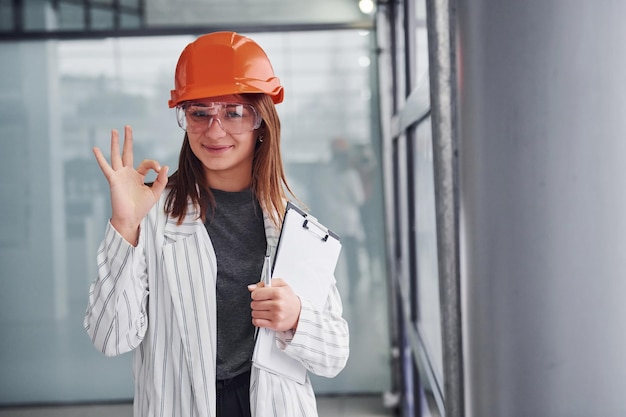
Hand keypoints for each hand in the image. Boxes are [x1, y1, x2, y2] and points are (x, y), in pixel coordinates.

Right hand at [93, 125, 168, 244]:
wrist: (130, 218)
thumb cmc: (141, 207)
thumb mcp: (155, 193)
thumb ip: (161, 180)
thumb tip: (164, 166)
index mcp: (138, 176)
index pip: (146, 163)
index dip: (154, 164)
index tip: (159, 169)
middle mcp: (128, 173)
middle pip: (127, 152)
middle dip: (128, 140)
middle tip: (127, 126)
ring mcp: (119, 175)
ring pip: (116, 155)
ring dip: (115, 143)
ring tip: (114, 131)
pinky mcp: (113, 179)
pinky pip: (106, 167)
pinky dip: (100, 158)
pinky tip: (95, 148)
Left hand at [249, 278, 300, 331]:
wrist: (299, 313)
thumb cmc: (289, 298)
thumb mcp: (281, 284)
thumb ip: (266, 282)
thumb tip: (251, 288)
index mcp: (278, 293)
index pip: (256, 294)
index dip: (255, 294)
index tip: (259, 295)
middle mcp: (277, 304)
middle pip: (254, 304)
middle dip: (257, 303)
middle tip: (264, 302)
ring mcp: (276, 315)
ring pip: (254, 313)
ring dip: (257, 312)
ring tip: (265, 309)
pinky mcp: (274, 325)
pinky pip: (257, 322)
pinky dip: (258, 320)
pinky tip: (264, 316)